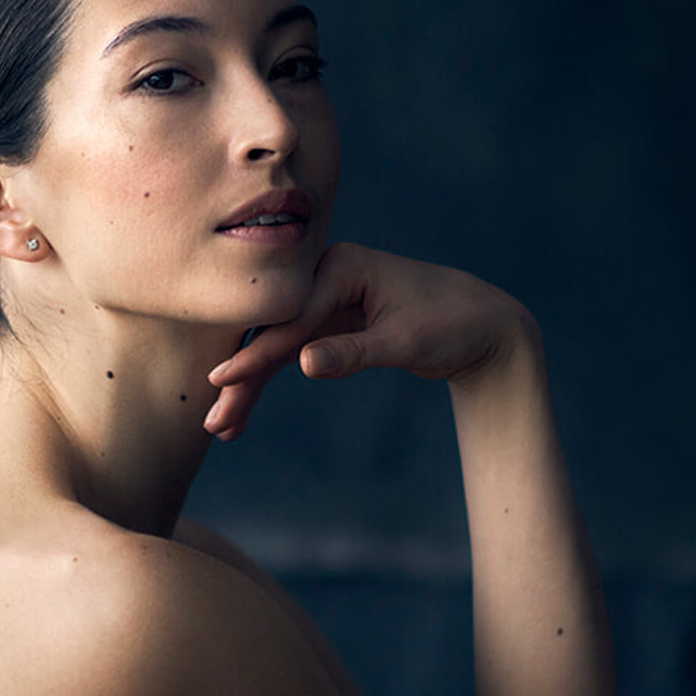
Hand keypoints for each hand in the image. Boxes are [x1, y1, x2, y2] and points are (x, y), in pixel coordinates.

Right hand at [203, 244, 540, 440]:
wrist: (483, 325)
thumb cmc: (452, 324)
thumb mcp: (404, 341)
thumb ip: (352, 352)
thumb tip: (303, 364)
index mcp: (342, 266)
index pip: (290, 316)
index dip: (256, 355)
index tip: (222, 382)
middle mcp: (326, 276)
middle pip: (272, 331)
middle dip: (242, 378)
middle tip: (213, 420)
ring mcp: (323, 300)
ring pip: (275, 348)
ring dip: (248, 388)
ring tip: (221, 430)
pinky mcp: (328, 323)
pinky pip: (289, 354)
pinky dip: (269, 382)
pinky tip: (244, 415)